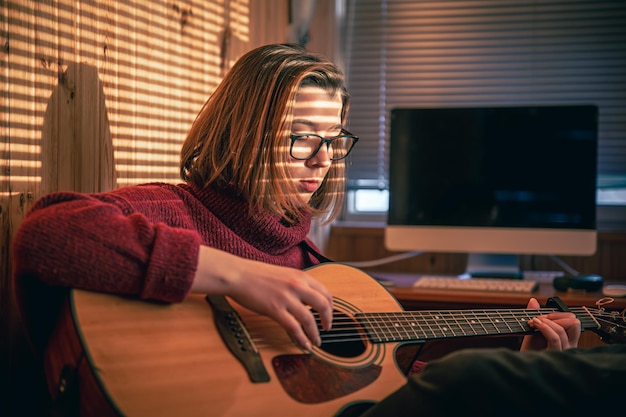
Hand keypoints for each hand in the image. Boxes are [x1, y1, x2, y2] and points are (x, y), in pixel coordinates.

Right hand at [191, 246, 332, 350]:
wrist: (237, 274)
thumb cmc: (255, 274)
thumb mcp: (283, 274)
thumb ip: (296, 285)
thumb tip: (306, 299)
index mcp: (300, 276)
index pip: (325, 292)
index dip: (331, 306)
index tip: (329, 314)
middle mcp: (297, 285)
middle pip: (323, 305)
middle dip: (328, 319)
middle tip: (327, 328)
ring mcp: (286, 298)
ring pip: (309, 319)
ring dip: (315, 333)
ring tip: (316, 341)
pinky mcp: (275, 309)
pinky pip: (294, 328)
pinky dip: (302, 338)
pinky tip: (304, 344)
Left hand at [520, 297, 580, 350]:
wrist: (522, 365)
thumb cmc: (530, 352)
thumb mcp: (534, 331)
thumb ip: (536, 316)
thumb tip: (533, 300)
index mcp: (568, 341)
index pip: (574, 321)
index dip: (559, 314)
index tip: (544, 315)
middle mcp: (569, 347)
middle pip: (575, 322)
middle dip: (556, 316)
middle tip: (540, 318)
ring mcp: (564, 352)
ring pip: (564, 328)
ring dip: (547, 320)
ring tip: (534, 322)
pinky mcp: (555, 355)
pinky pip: (555, 337)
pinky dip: (544, 327)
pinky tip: (535, 325)